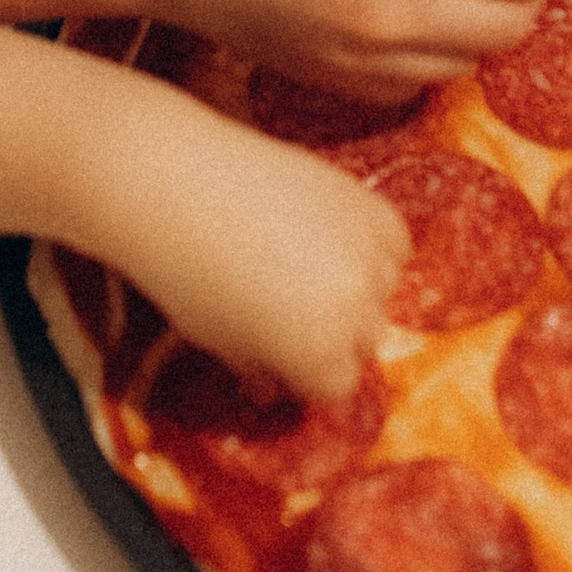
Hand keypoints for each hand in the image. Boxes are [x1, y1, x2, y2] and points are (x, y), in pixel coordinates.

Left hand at [115, 128, 411, 399]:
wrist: (176, 183)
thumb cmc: (184, 271)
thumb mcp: (216, 338)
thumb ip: (258, 368)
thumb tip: (272, 389)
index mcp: (319, 355)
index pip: (338, 386)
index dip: (309, 375)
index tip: (290, 361)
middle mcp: (355, 308)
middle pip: (367, 340)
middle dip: (336, 337)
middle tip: (295, 315)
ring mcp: (367, 251)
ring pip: (385, 289)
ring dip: (359, 288)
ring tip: (311, 268)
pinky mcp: (368, 201)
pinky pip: (394, 241)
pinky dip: (375, 245)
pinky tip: (337, 240)